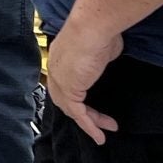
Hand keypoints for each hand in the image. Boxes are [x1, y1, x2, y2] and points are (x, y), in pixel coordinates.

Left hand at [45, 17, 122, 143]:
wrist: (92, 28)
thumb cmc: (100, 32)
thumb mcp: (100, 46)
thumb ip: (100, 55)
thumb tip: (106, 54)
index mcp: (61, 57)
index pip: (64, 82)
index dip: (76, 94)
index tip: (93, 103)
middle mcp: (56, 69)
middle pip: (64, 98)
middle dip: (82, 112)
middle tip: (98, 121)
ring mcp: (59, 79)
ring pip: (71, 108)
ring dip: (88, 121)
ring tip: (103, 131)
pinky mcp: (68, 90)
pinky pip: (78, 114)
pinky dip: (89, 126)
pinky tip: (99, 135)